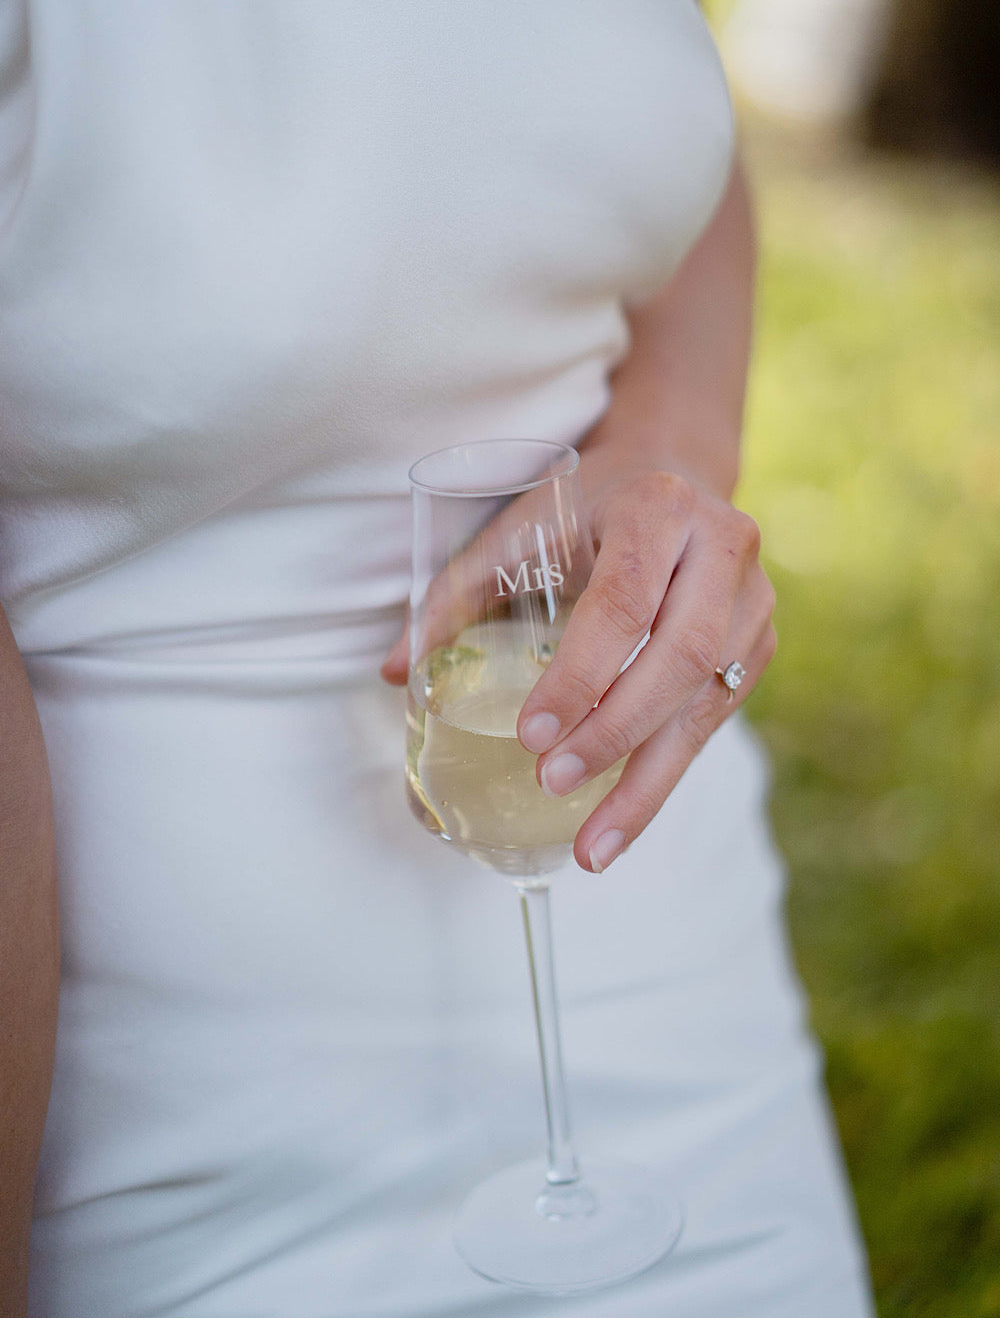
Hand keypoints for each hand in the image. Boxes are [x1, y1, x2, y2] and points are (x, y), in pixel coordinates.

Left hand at [380, 455, 774, 874]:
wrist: (674, 471)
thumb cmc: (587, 504)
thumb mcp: (523, 525)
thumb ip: (458, 591)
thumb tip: (394, 671)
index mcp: (660, 507)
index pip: (625, 602)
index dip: (580, 674)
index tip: (530, 735)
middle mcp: (722, 547)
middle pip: (680, 656)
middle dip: (614, 733)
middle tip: (551, 785)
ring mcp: (753, 599)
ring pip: (707, 702)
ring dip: (648, 781)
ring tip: (594, 845)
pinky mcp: (759, 643)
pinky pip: (715, 719)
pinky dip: (666, 772)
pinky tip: (624, 816)